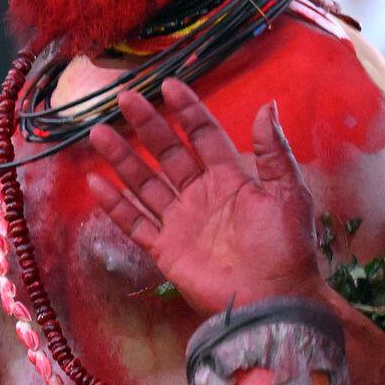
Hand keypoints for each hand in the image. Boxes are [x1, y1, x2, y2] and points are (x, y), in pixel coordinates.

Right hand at [84, 79, 323, 315]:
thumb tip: (267, 105)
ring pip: (145, 183)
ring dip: (123, 158)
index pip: (203, 136)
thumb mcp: (288, 192)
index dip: (187, 111)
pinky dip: (114, 204)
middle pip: (167, 154)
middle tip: (125, 98)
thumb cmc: (286, 246)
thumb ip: (273, 151)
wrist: (275, 299)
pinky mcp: (166, 249)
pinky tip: (95, 182)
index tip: (168, 86)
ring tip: (100, 133)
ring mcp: (181, 222)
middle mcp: (201, 195)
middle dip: (147, 125)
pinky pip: (134, 223)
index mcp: (230, 179)